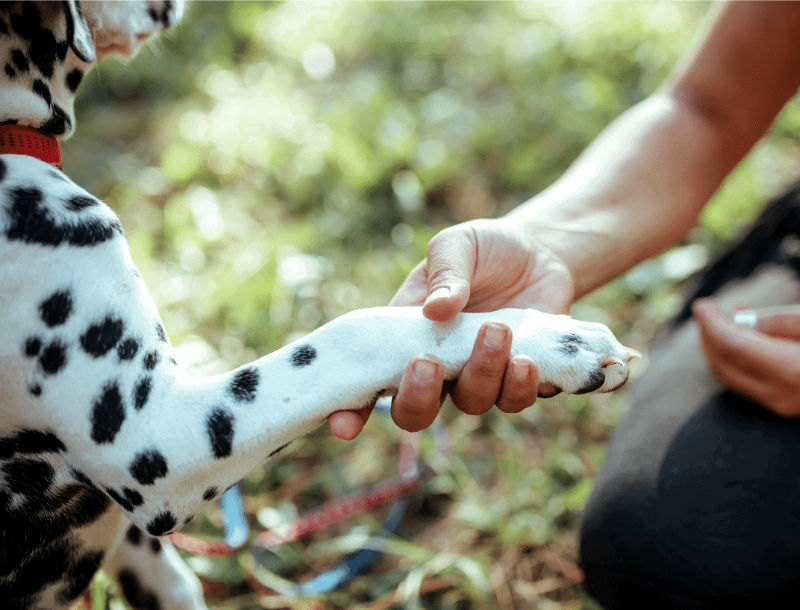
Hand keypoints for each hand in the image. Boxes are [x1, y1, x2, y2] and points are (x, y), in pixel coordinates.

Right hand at [328, 218, 574, 439]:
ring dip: (481, 374)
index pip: (370, 381)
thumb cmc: (484, 248)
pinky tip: (526, 359)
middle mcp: (439, 366)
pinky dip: (520, 386)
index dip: (352, 411)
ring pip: (471, 403)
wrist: (539, 251)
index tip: (342, 425)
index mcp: (406, 337)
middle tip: (429, 361)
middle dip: (418, 396)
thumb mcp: (457, 245)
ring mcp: (478, 376)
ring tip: (497, 330)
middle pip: (415, 411)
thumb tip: (436, 309)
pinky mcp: (519, 380)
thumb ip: (445, 272)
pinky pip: (515, 400)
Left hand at [693, 299, 799, 415]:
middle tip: (709, 308)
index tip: (701, 305)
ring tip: (726, 317)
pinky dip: (735, 358)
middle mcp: (780, 394)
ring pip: (729, 375)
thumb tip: (736, 322)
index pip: (732, 346)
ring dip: (718, 345)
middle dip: (708, 334)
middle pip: (723, 363)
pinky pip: (745, 381)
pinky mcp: (781, 405)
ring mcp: (780, 405)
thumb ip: (777, 322)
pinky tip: (742, 335)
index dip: (712, 323)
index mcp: (790, 371)